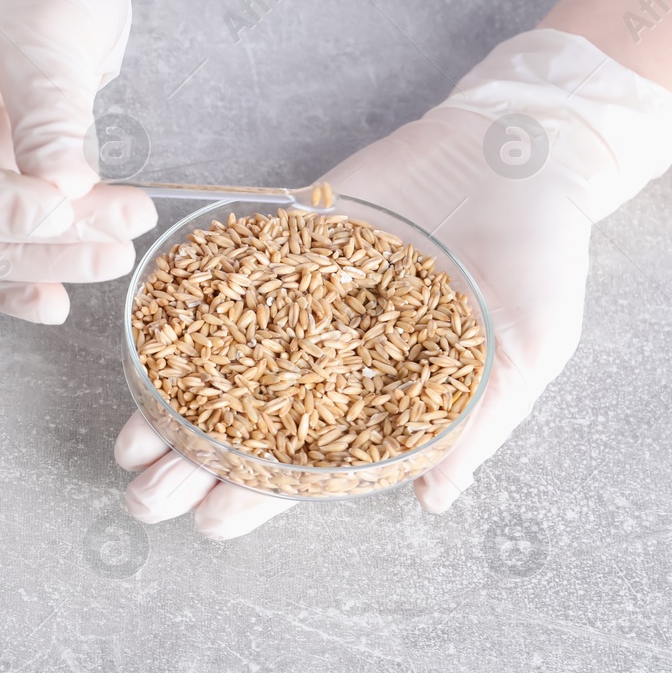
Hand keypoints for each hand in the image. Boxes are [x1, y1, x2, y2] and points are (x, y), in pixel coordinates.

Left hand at [116, 29, 671, 537]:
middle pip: (245, 427)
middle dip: (192, 466)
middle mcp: (327, 356)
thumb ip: (480, 424)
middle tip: (143, 497)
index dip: (256, 497)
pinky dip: (184, 309)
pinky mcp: (289, 242)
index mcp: (378, 399)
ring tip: (128, 439)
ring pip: (219, 363)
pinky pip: (225, 279)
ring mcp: (301, 301)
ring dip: (170, 404)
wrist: (521, 150)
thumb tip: (433, 500)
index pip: (305, 467)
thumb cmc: (543, 256)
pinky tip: (141, 340)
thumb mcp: (530, 348)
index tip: (208, 522)